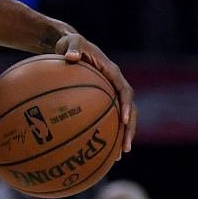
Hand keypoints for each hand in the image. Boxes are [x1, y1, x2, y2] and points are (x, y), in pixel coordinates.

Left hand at [53, 29, 136, 154]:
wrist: (68, 45)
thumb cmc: (68, 44)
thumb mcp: (70, 42)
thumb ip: (71, 48)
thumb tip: (70, 57)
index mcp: (112, 73)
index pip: (125, 92)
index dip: (127, 106)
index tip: (124, 120)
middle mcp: (115, 84)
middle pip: (129, 110)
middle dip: (130, 129)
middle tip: (126, 148)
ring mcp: (109, 93)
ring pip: (121, 117)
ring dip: (122, 136)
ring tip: (118, 156)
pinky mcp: (101, 100)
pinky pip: (106, 118)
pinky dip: (105, 132)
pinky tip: (97, 150)